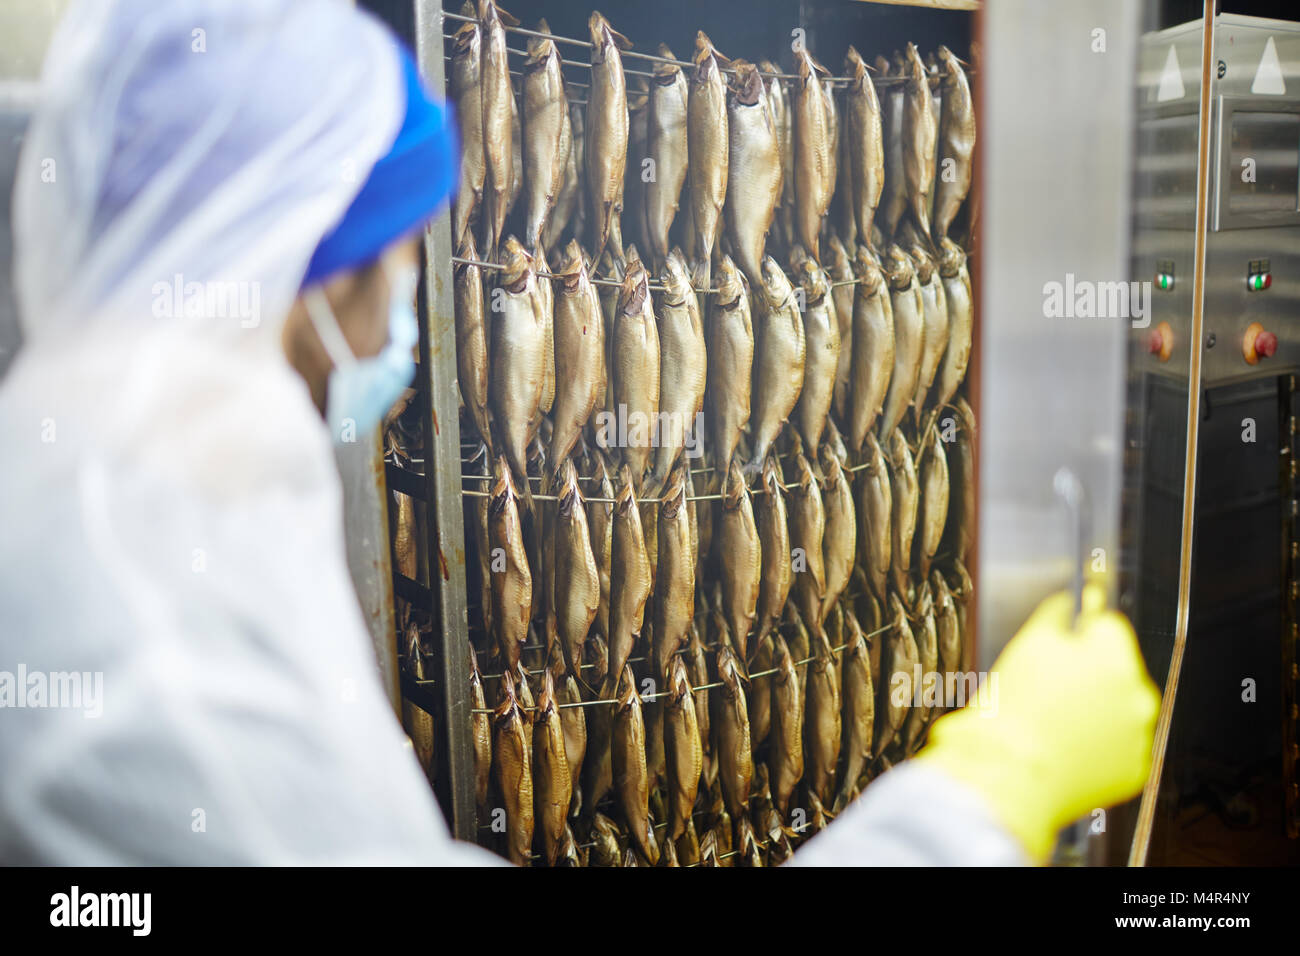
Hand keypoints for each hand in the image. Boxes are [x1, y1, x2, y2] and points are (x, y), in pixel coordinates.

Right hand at [917, 585, 1159, 860]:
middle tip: (1050, 688)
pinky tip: (1066, 745)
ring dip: (1097, 710)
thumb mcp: (1029, 643)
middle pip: (1118, 669)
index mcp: (1116, 657)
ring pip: (1119, 709)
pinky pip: (1118, 748)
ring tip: (1054, 721)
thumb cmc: (1015, 711)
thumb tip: (1073, 600)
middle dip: (1091, 674)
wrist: (1009, 773)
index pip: (1109, 625)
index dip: (1081, 633)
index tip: (1064, 643)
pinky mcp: (1133, 771)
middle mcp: (1139, 695)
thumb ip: (1059, 612)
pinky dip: (1099, 746)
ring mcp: (1139, 737)